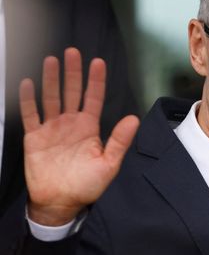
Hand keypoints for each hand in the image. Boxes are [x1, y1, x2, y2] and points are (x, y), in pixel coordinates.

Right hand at [20, 48, 139, 225]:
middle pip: (71, 92)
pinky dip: (28, 99)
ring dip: (51, 79)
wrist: (61, 203)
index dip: (95, 80)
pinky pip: (30, 114)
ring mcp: (52, 129)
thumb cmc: (87, 185)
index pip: (93, 98)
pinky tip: (28, 83)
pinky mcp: (34, 137)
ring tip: (51, 60)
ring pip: (51, 98)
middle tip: (72, 52)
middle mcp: (70, 124)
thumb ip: (119, 140)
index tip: (97, 62)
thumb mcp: (109, 163)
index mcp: (89, 128)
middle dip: (72, 72)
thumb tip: (134, 119)